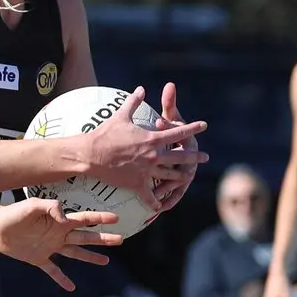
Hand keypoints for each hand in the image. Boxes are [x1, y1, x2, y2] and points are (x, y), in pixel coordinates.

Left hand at [0, 199, 124, 290]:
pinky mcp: (38, 258)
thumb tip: (65, 218)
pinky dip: (62, 279)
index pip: (84, 219)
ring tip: (106, 261)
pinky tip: (71, 288)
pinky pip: (53, 270)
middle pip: (85, 237)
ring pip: (75, 253)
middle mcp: (58, 234)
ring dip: (90, 257)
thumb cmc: (12, 213)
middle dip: (103, 239)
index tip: (117, 218)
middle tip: (120, 239)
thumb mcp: (31, 206)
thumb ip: (49, 207)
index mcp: (59, 221)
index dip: (100, 218)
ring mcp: (50, 247)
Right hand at [78, 86, 208, 209]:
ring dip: (181, 177)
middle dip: (195, 157)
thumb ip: (134, 102)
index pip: (178, 132)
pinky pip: (149, 195)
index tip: (204, 126)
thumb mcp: (121, 115)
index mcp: (153, 138)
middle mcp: (154, 155)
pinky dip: (155, 202)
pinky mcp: (137, 184)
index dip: (193, 128)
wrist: (91, 154)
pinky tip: (160, 207)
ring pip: (170, 176)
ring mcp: (147, 171)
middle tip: (205, 157)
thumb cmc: (105, 134)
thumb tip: (141, 89)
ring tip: (188, 178)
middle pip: (180, 156)